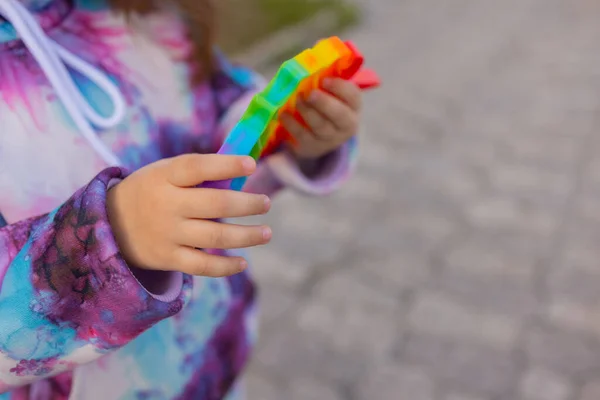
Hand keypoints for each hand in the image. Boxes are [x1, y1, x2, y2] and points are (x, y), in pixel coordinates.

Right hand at [107, 154, 271, 276]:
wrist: (109, 225)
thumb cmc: (152, 192)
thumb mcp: (164, 174)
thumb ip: (199, 174)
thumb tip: (244, 172)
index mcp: (164, 176)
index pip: (197, 167)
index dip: (226, 164)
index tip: (251, 164)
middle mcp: (166, 204)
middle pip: (215, 204)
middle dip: (247, 204)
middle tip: (266, 203)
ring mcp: (167, 234)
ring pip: (215, 237)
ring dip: (247, 236)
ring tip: (266, 232)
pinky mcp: (167, 258)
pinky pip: (202, 266)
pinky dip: (226, 267)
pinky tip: (243, 262)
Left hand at [281, 77, 361, 159]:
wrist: (319, 137)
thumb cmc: (325, 106)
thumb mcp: (331, 95)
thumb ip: (325, 81)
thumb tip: (308, 64)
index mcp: (353, 107)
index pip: (353, 96)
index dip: (340, 88)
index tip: (324, 80)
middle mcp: (346, 125)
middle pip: (340, 115)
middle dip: (325, 103)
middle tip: (310, 93)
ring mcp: (331, 139)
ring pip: (321, 126)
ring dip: (307, 111)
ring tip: (297, 99)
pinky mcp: (313, 147)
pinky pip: (303, 136)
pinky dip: (292, 124)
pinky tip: (283, 114)